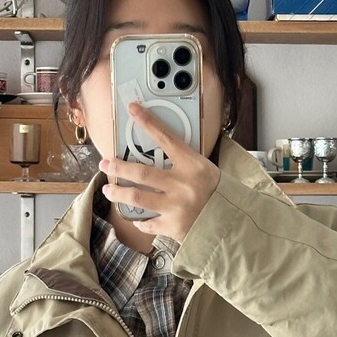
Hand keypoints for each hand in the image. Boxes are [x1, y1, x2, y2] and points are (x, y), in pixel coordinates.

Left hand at [99, 102, 218, 241]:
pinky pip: (148, 223)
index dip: (147, 122)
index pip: (166, 138)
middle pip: (141, 173)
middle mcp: (182, 185)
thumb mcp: (204, 170)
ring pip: (138, 198)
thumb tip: (157, 152)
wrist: (231, 223)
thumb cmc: (217, 193)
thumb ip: (183, 162)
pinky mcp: (172, 227)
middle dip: (119, 167)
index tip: (132, 109)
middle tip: (105, 163)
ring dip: (118, 193)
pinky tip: (136, 217)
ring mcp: (175, 207)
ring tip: (108, 189)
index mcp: (192, 165)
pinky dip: (140, 220)